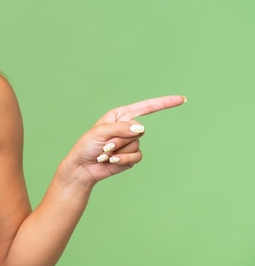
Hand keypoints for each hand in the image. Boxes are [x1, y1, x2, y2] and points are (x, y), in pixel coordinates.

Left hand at [65, 95, 185, 185]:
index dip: (164, 103)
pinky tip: (111, 161)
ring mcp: (130, 142)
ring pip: (136, 145)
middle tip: (104, 146)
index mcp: (120, 115)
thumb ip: (121, 128)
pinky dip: (123, 159)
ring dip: (118, 151)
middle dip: (119, 140)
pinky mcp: (131, 156)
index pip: (146, 107)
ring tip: (105, 154)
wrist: (83, 166)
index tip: (181, 99)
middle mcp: (127, 127)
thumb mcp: (101, 132)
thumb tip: (142, 128)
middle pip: (137, 131)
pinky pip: (136, 157)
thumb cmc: (87, 145)